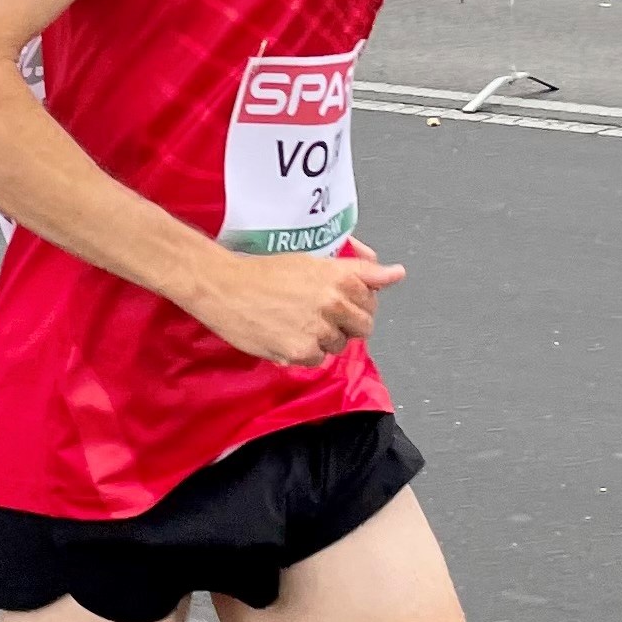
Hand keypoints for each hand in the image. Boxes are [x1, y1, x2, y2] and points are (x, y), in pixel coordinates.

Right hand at [189, 243, 403, 367]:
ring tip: (296, 321)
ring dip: (324, 338)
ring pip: (339, 345)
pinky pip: (318, 359)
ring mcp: (320, 329)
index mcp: (340, 276)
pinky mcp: (302, 351)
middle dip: (346, 323)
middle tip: (318, 313)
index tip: (340, 299)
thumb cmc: (263, 271)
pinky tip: (286, 334)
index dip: (357, 301)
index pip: (372, 298)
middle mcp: (335, 302)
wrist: (224, 287)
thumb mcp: (314, 262)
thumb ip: (360, 269)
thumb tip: (397, 273)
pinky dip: (305, 352)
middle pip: (363, 326)